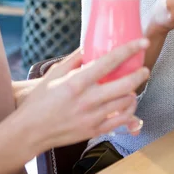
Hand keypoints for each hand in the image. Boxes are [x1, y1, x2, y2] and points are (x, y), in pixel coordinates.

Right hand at [15, 39, 149, 154]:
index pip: (110, 61)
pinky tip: (126, 104)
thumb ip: (73, 59)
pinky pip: (120, 120)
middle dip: (140, 74)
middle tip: (144, 69)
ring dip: (133, 92)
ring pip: (126, 103)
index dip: (129, 49)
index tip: (142, 42)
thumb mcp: (54, 73)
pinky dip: (128, 111)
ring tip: (132, 86)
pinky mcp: (94, 130)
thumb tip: (88, 46)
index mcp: (77, 82)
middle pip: (125, 84)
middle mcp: (88, 99)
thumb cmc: (40, 101)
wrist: (30, 131)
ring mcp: (93, 117)